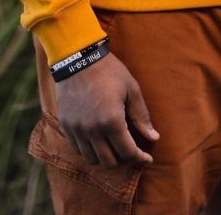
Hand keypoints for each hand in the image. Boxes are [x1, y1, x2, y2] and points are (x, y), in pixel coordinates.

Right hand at [55, 51, 159, 168]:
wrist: (78, 58)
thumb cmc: (108, 71)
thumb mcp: (131, 89)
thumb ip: (141, 116)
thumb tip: (153, 138)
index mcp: (112, 121)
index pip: (128, 152)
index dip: (139, 158)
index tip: (146, 159)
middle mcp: (93, 130)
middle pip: (110, 161)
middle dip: (123, 159)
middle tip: (130, 150)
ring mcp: (77, 129)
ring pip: (92, 159)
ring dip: (105, 156)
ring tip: (113, 146)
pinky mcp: (66, 125)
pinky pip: (77, 149)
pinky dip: (89, 150)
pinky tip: (96, 140)